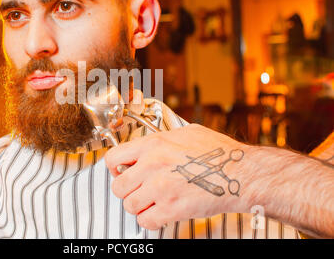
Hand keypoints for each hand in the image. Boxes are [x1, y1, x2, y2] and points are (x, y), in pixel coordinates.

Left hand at [105, 124, 249, 229]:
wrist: (241, 173)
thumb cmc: (218, 152)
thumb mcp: (187, 133)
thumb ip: (163, 138)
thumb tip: (151, 143)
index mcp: (153, 145)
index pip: (113, 158)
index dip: (115, 168)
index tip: (122, 172)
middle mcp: (152, 165)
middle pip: (117, 186)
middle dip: (127, 190)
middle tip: (138, 189)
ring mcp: (160, 188)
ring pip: (129, 205)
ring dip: (139, 206)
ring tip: (152, 202)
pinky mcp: (172, 208)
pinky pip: (145, 221)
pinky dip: (151, 220)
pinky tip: (161, 212)